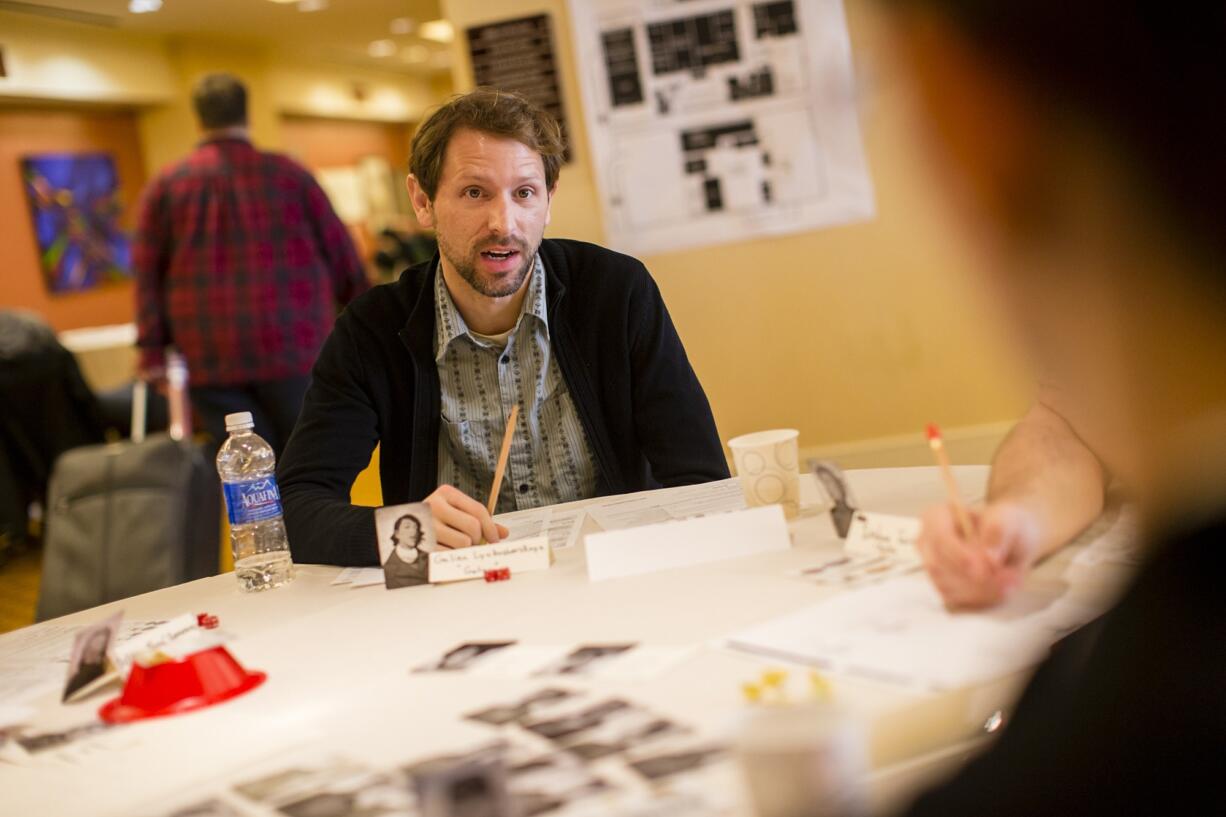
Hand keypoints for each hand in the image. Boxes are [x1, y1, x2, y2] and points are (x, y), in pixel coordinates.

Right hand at [423, 484, 509, 548]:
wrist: (403, 527)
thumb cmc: (436, 520)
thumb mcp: (457, 512)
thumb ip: (480, 521)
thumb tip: (503, 532)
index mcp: (446, 493)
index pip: (478, 510)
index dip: (491, 528)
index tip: (495, 539)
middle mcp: (434, 505)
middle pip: (473, 527)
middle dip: (478, 539)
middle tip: (473, 543)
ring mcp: (427, 524)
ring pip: (463, 543)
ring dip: (465, 549)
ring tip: (456, 545)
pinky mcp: (422, 542)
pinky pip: (450, 555)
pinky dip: (452, 556)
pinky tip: (446, 551)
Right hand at [917, 502, 1042, 609]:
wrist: (1009, 539)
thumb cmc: (1005, 525)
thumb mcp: (1009, 522)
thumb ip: (1000, 534)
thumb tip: (990, 558)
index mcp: (937, 516)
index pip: (939, 537)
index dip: (959, 554)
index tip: (986, 567)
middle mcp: (927, 543)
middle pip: (937, 566)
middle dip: (972, 578)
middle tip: (1009, 578)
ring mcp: (932, 567)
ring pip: (946, 586)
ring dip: (979, 590)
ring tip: (1010, 581)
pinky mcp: (941, 586)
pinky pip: (955, 599)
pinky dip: (980, 598)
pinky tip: (1001, 589)